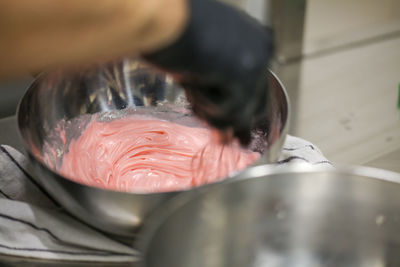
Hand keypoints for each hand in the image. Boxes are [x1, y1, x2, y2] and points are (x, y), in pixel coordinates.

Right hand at [144, 0, 273, 144]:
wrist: (160, 15)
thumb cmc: (174, 30)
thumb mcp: (206, 58)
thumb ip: (219, 82)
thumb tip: (224, 124)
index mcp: (257, 38)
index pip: (258, 87)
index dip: (244, 112)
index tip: (236, 130)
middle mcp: (262, 48)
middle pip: (256, 103)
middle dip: (238, 125)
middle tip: (230, 142)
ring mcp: (255, 61)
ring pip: (240, 112)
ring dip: (212, 113)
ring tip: (191, 99)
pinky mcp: (242, 75)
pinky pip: (225, 111)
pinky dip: (203, 104)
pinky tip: (188, 83)